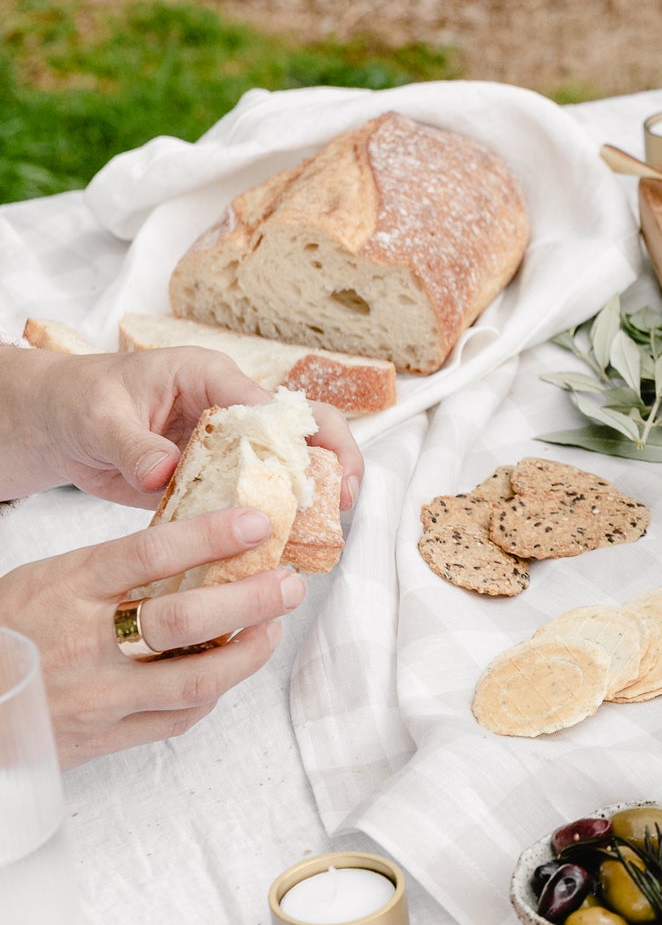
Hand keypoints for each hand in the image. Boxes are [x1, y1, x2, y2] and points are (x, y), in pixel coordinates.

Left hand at [0, 347, 364, 509]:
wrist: (56, 423)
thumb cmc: (79, 399)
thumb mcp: (99, 417)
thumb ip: (132, 445)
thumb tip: (161, 473)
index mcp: (210, 377)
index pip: (268, 402)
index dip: (298, 436)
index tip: (313, 473)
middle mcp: (231, 408)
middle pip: (303, 425)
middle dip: (334, 458)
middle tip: (344, 499)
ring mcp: (228, 446)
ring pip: (288, 464)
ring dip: (311, 493)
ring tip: (325, 530)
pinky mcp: (216, 478)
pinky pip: (254, 497)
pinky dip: (273, 519)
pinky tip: (284, 547)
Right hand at [0, 507, 305, 767]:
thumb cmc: (7, 630)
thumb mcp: (46, 581)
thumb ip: (111, 571)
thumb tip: (196, 549)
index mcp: (65, 590)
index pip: (150, 555)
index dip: (212, 536)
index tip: (258, 524)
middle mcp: (84, 645)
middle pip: (185, 619)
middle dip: (250, 599)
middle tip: (288, 583)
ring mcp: (97, 697)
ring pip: (195, 680)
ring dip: (248, 653)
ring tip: (273, 627)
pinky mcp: (103, 738)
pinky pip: (178, 718)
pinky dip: (213, 692)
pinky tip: (231, 668)